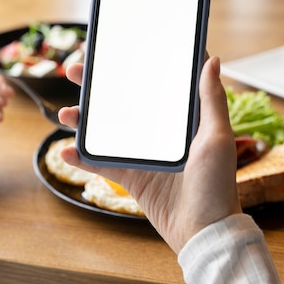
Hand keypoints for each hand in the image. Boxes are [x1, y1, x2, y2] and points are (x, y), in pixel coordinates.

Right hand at [59, 56, 241, 252]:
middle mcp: (157, 133)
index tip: (112, 51)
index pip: (151, 85)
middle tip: (74, 71)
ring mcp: (140, 155)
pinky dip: (80, 157)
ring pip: (104, 131)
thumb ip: (211, 100)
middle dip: (95, 88)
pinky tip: (66, 150)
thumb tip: (212, 60)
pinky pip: (100, 163)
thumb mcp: (218, 137)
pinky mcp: (129, 177)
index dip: (131, 67)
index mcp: (178, 120)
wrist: (203, 231)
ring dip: (82, 120)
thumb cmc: (217, 185)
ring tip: (65, 114)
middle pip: (120, 103)